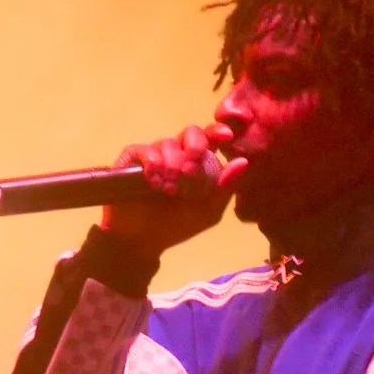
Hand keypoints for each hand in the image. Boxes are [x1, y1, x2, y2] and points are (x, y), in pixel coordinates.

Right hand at [101, 122, 247, 253]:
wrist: (141, 241)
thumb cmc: (176, 225)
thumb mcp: (208, 211)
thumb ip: (225, 188)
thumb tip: (243, 161)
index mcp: (198, 163)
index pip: (210, 139)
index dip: (217, 132)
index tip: (227, 136)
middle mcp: (177, 154)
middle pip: (190, 133)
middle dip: (195, 147)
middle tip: (192, 171)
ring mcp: (154, 155)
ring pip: (168, 143)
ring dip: (173, 164)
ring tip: (170, 190)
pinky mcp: (130, 160)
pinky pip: (142, 150)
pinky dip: (152, 162)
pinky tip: (154, 180)